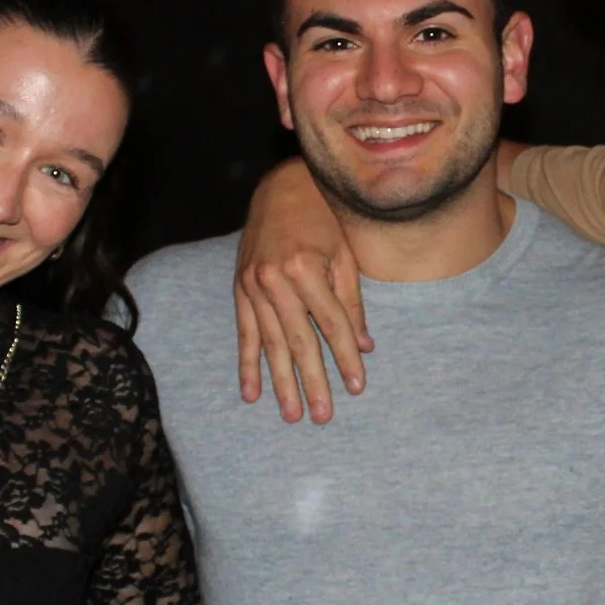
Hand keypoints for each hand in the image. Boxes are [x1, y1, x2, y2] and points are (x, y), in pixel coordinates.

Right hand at [234, 159, 371, 422]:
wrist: (280, 189)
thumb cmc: (322, 220)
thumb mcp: (344, 254)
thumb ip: (351, 302)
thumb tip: (365, 346)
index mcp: (305, 268)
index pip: (331, 323)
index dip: (346, 356)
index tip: (358, 386)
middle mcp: (274, 280)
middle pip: (299, 341)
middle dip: (313, 381)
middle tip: (322, 415)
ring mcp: (252, 286)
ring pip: (270, 344)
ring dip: (281, 382)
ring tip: (292, 414)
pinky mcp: (239, 290)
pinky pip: (245, 334)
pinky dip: (247, 365)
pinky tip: (252, 393)